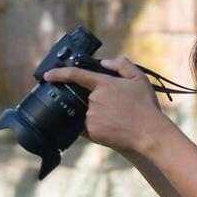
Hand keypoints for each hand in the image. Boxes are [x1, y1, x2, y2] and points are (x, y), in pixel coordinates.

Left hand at [42, 56, 166, 155]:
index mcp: (103, 84)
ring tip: (117, 119)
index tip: (47, 75)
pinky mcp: (91, 132)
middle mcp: (94, 99)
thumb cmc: (146, 106)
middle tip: (115, 108)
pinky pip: (87, 127)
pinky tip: (111, 128)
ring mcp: (91, 116)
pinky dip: (96, 127)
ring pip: (86, 113)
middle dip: (95, 101)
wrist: (149, 134)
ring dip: (97, 114)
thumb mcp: (139, 78)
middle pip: (85, 98)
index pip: (75, 75)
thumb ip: (121, 64)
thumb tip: (103, 63)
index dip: (58, 73)